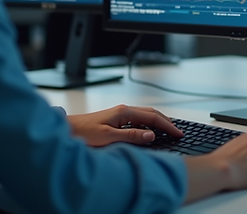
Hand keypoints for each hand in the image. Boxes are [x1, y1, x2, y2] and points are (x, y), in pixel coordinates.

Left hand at [66, 104, 183, 146]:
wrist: (68, 129)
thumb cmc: (84, 133)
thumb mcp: (109, 137)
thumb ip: (131, 136)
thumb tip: (152, 135)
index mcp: (124, 112)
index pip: (153, 117)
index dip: (167, 126)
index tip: (178, 134)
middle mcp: (124, 110)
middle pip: (152, 113)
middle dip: (167, 122)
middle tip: (178, 133)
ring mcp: (120, 113)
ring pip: (146, 115)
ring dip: (159, 122)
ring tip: (169, 131)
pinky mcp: (116, 119)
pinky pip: (138, 119)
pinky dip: (149, 124)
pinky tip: (150, 132)